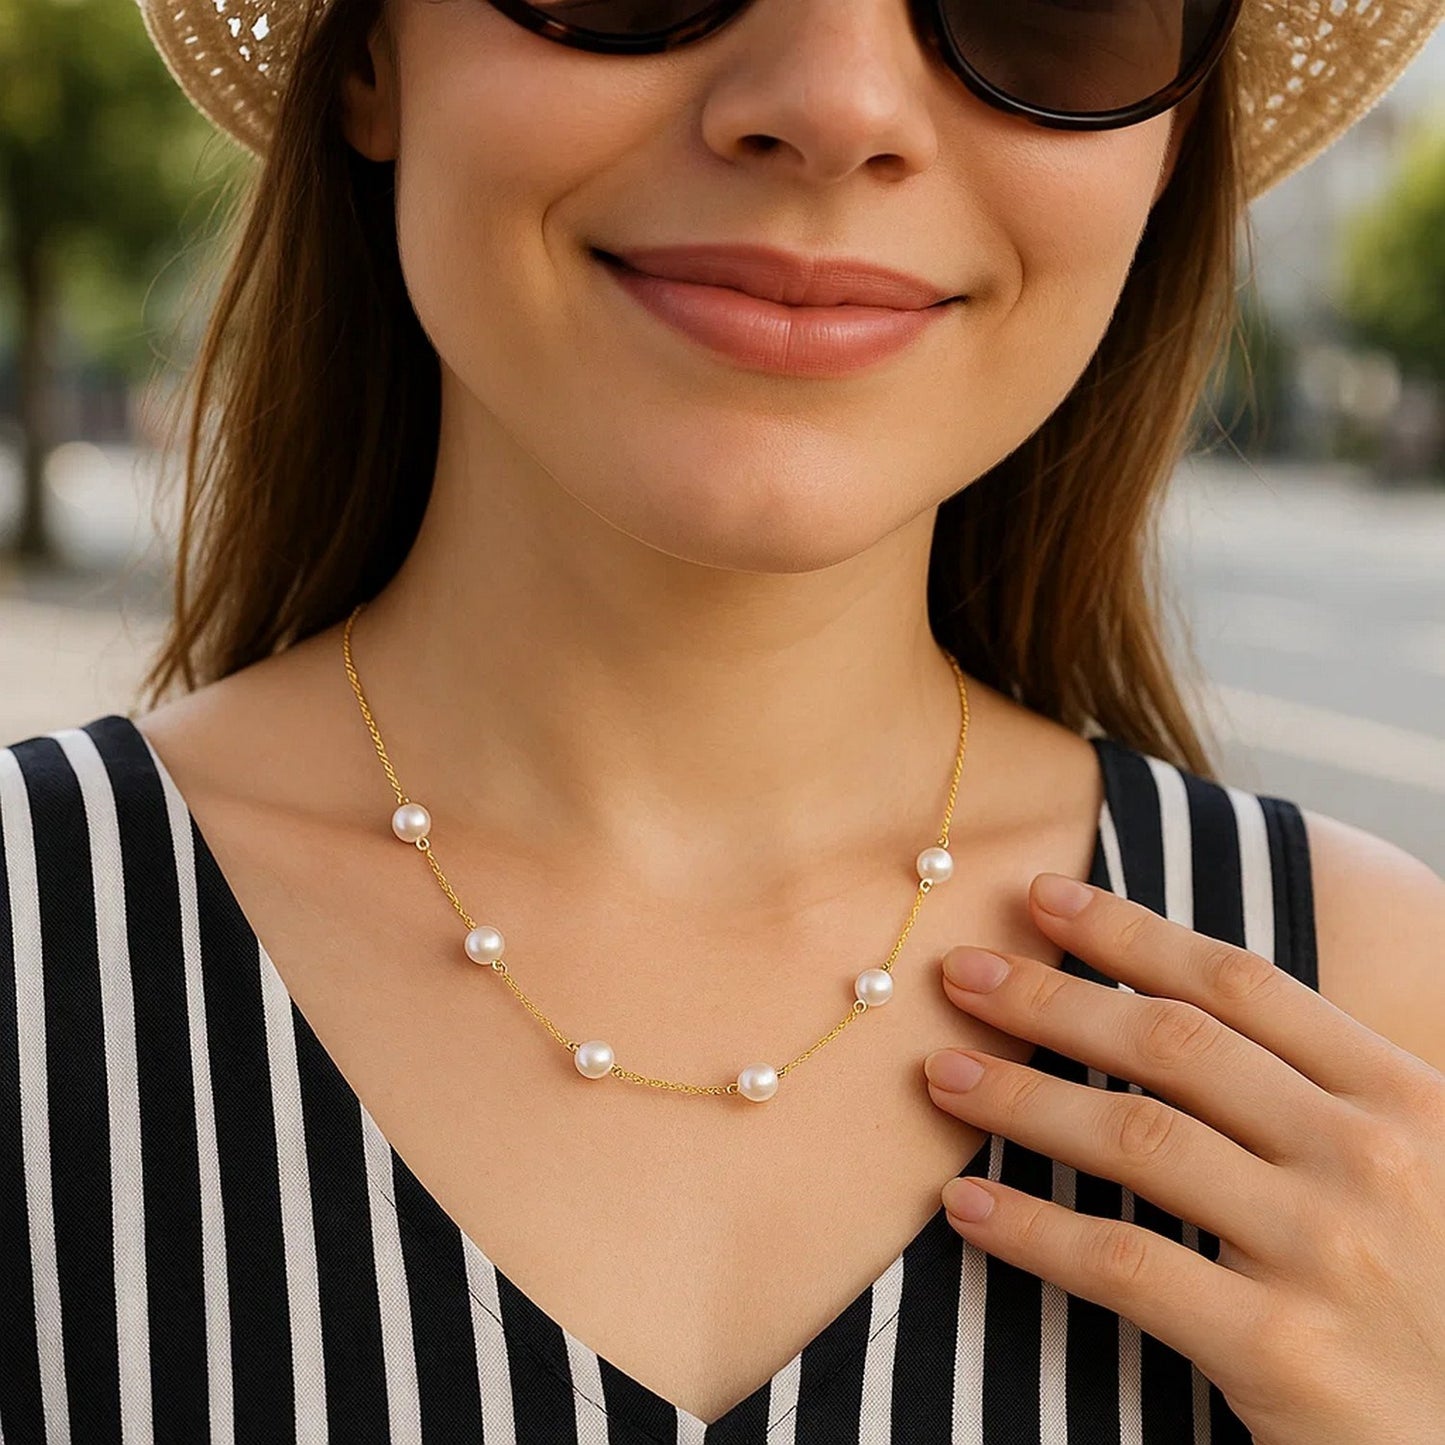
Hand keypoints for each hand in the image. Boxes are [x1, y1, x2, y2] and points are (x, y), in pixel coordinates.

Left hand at [922, 871, 1444, 1444]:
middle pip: (1174, 1044)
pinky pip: (1124, 1263)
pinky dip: (1032, 1229)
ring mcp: (1327, 1251)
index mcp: (1401, 1094)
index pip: (1239, 985)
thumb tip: (1181, 1008)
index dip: (1130, 932)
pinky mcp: (1283, 1351)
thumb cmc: (1440, 1293)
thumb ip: (1323, 1090)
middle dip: (1052, 997)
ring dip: (1022, 1097)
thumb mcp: (1423, 1164)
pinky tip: (966, 1204)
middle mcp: (1367, 1156)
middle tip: (960, 973)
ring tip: (941, 1075)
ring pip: (1138, 1138)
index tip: (1043, 899)